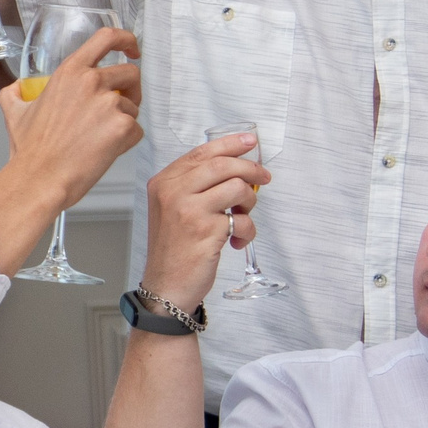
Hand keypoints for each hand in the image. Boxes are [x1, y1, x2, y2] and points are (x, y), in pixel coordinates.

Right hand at [2, 28, 141, 207]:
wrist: (40, 178)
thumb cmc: (31, 151)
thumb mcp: (14, 112)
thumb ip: (15, 93)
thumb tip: (17, 89)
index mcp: (70, 72)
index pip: (107, 38)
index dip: (126, 39)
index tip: (131, 49)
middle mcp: (92, 82)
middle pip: (131, 73)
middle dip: (131, 90)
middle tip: (121, 105)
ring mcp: (109, 104)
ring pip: (133, 106)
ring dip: (124, 120)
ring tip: (101, 137)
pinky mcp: (123, 127)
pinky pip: (136, 130)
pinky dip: (126, 142)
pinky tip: (105, 150)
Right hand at [138, 133, 265, 310]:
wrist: (165, 285)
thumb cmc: (173, 248)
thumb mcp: (173, 208)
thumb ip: (194, 185)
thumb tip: (234, 166)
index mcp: (164, 182)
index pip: (201, 152)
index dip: (231, 144)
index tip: (251, 142)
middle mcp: (173, 192)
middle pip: (222, 164)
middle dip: (251, 169)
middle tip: (263, 178)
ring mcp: (189, 211)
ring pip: (236, 187)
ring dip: (249, 202)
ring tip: (243, 216)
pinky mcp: (206, 231)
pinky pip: (242, 220)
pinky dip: (247, 230)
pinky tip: (237, 240)